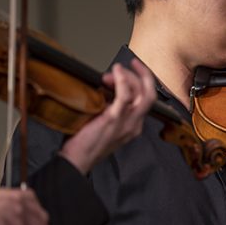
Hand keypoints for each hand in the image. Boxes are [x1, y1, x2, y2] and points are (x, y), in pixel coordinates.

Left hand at [59, 58, 155, 172]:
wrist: (76, 161)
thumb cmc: (84, 144)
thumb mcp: (103, 123)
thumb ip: (109, 107)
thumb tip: (104, 87)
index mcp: (133, 126)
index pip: (146, 99)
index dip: (137, 82)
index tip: (123, 73)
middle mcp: (134, 124)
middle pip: (149, 94)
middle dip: (143, 75)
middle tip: (131, 63)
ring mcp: (126, 123)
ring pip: (142, 93)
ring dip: (129, 76)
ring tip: (115, 70)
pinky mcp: (114, 120)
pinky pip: (125, 95)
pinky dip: (122, 80)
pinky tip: (116, 72)